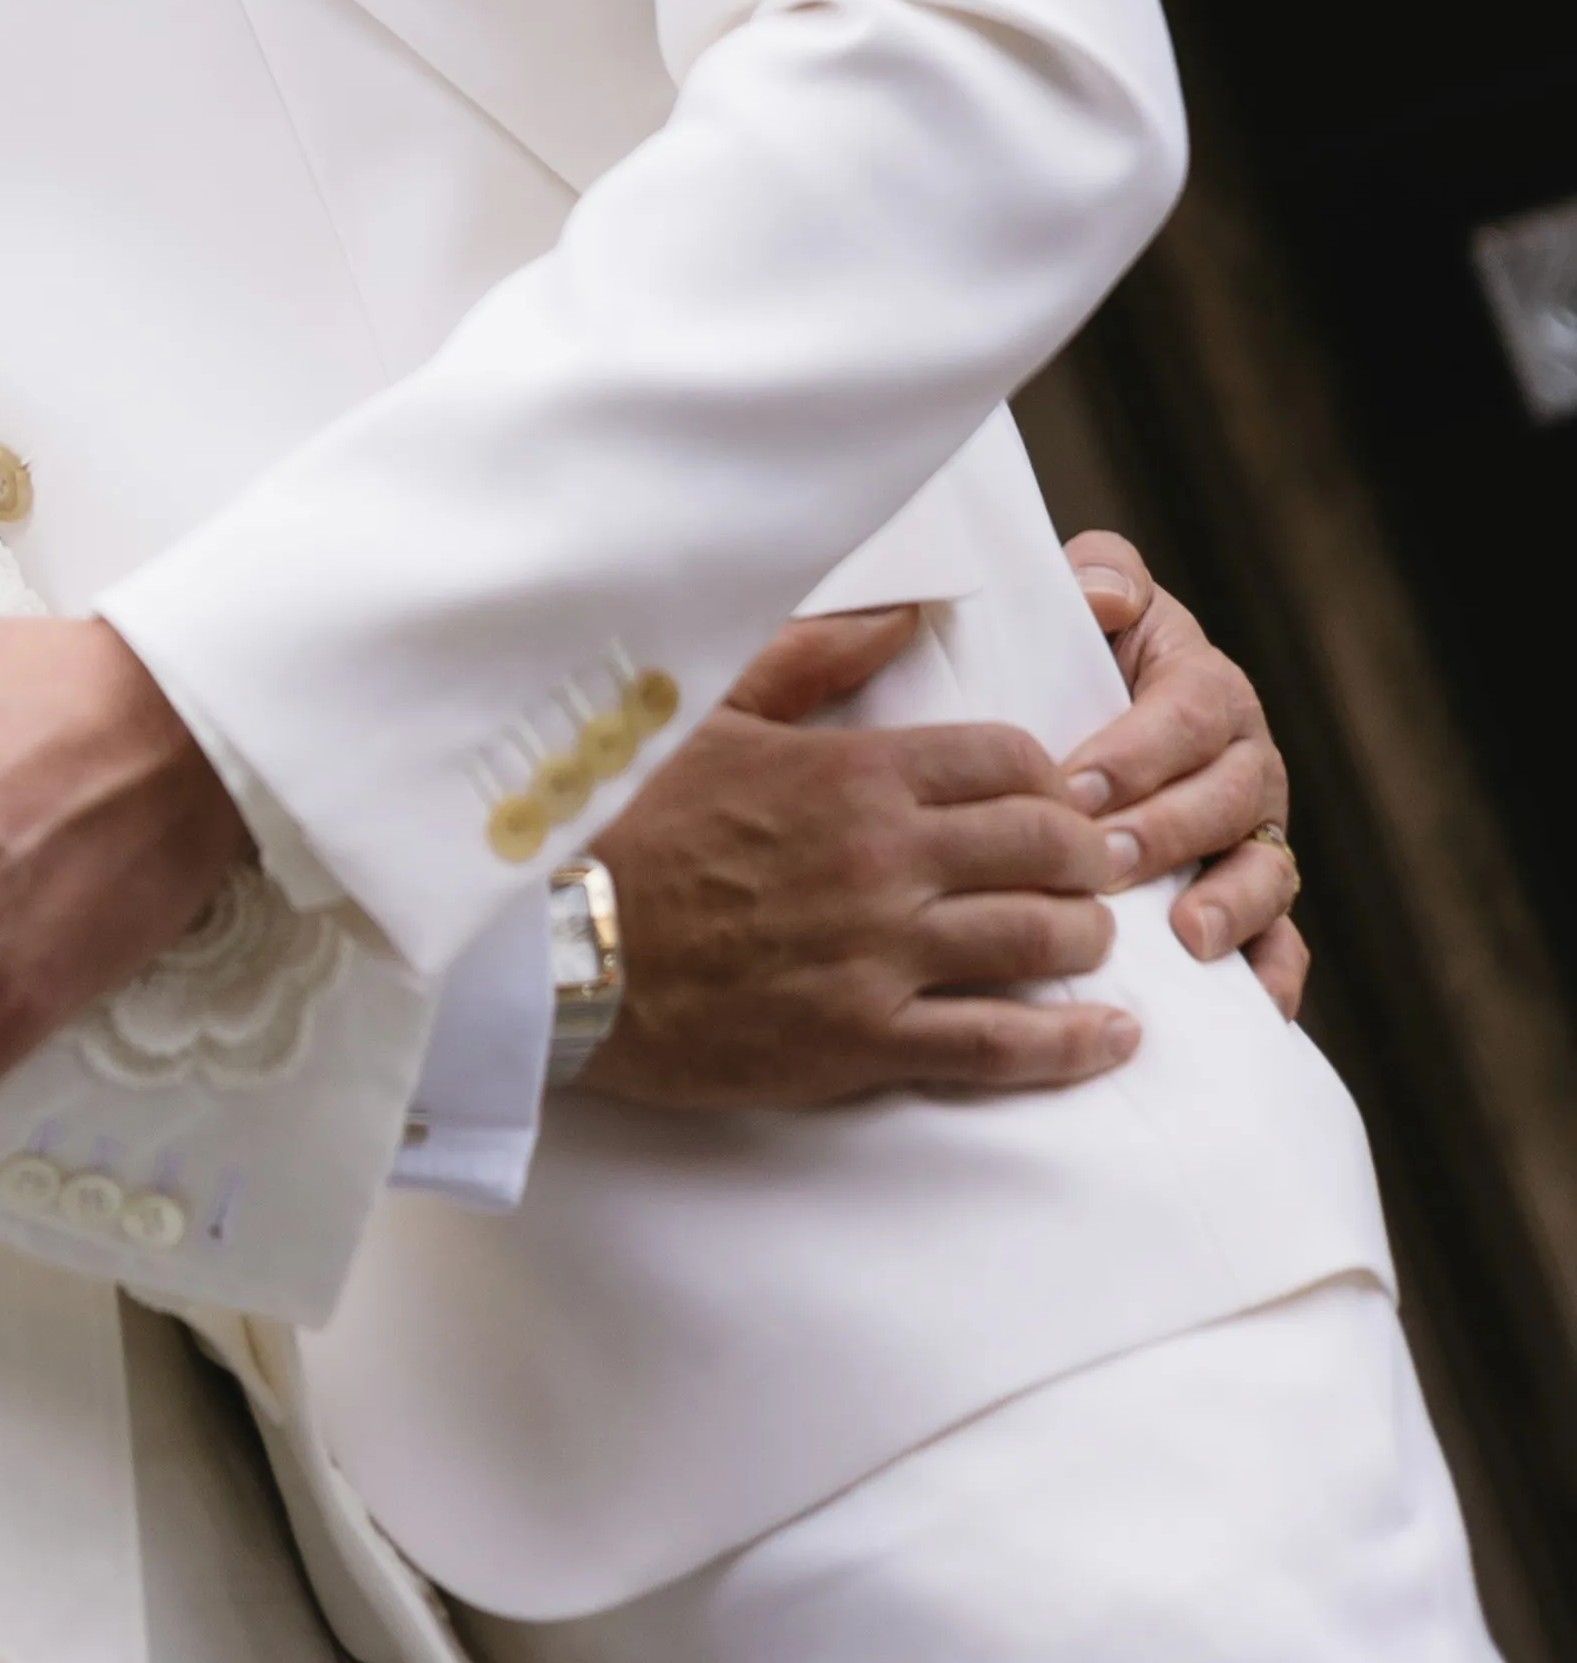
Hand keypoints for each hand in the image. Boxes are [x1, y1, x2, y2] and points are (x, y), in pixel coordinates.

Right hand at [587, 604, 1143, 1106]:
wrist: (552, 940)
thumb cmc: (626, 816)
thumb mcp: (712, 710)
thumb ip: (818, 657)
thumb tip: (908, 613)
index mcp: (853, 771)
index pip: (1009, 761)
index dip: (1052, 779)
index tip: (1054, 797)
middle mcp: (883, 859)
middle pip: (1047, 848)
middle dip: (1089, 856)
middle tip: (1091, 868)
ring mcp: (878, 956)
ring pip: (1040, 943)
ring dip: (1087, 940)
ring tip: (1090, 939)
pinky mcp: (861, 1043)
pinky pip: (1000, 1049)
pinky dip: (1072, 1045)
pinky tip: (1110, 1039)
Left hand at [1060, 530, 1307, 1015]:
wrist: (1091, 712)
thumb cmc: (1086, 654)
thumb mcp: (1094, 596)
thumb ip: (1102, 575)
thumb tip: (1106, 600)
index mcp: (1209, 687)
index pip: (1186, 716)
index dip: (1135, 751)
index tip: (1075, 784)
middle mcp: (1247, 763)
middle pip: (1225, 799)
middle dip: (1164, 832)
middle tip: (1102, 861)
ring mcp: (1257, 836)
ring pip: (1265, 873)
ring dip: (1229, 907)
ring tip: (1184, 937)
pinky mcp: (1256, 902)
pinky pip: (1283, 944)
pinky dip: (1273, 977)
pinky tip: (1251, 1011)